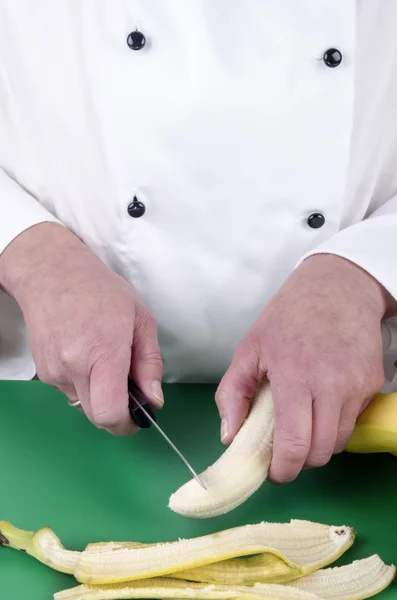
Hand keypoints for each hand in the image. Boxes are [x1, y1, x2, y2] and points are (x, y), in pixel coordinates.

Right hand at [0, 223, 162, 435]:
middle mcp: (73, 368)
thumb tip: (154, 399)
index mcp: (102, 353)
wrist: (52, 274)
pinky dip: (84, 383)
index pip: (110, 413)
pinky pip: (70, 392)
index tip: (138, 415)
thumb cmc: (100, 291)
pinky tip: (86, 355)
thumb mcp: (141, 319)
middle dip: (117, 412)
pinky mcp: (43, 373)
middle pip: (97, 418)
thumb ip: (150, 363)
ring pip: (84, 406)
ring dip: (100, 395)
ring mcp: (54, 372)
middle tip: (128, 387)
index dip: (127, 424)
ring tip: (104, 360)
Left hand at [216, 254, 393, 482]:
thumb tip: (229, 437)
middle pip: (320, 452)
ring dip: (318, 444)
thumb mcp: (249, 348)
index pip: (295, 443)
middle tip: (282, 450)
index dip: (282, 468)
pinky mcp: (374, 384)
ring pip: (339, 442)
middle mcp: (332, 384)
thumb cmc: (288, 316)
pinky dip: (335, 423)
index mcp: (295, 375)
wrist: (338, 287)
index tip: (271, 470)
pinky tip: (321, 401)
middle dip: (299, 461)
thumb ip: (233, 393)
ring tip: (301, 423)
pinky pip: (353, 421)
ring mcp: (358, 385)